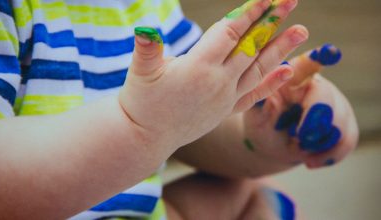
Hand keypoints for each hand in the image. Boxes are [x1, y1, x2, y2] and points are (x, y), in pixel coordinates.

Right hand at [118, 0, 306, 150]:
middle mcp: (218, 82)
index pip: (230, 33)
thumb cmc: (140, 103)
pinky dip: (272, 83)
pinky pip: (254, 95)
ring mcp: (225, 98)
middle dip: (271, 21)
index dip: (249, 13)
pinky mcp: (226, 111)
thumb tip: (145, 28)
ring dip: (281, 49)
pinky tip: (289, 70)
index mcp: (198, 68)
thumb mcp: (140, 72)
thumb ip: (147, 49)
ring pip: (259, 70)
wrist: (146, 138)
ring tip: (302, 31)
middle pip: (251, 46)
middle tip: (291, 1)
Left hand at [243, 44, 358, 168]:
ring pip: (340, 120)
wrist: (271, 146)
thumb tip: (267, 97)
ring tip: (297, 147)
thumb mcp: (255, 116)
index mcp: (291, 78)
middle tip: (299, 136)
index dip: (318, 57)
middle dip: (315, 119)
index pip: (305, 65)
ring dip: (318, 141)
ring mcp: (333, 104)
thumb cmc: (261, 124)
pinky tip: (311, 160)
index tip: (329, 52)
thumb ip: (261, 106)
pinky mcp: (344, 124)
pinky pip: (347, 139)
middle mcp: (315, 86)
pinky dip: (329, 154)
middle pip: (326, 96)